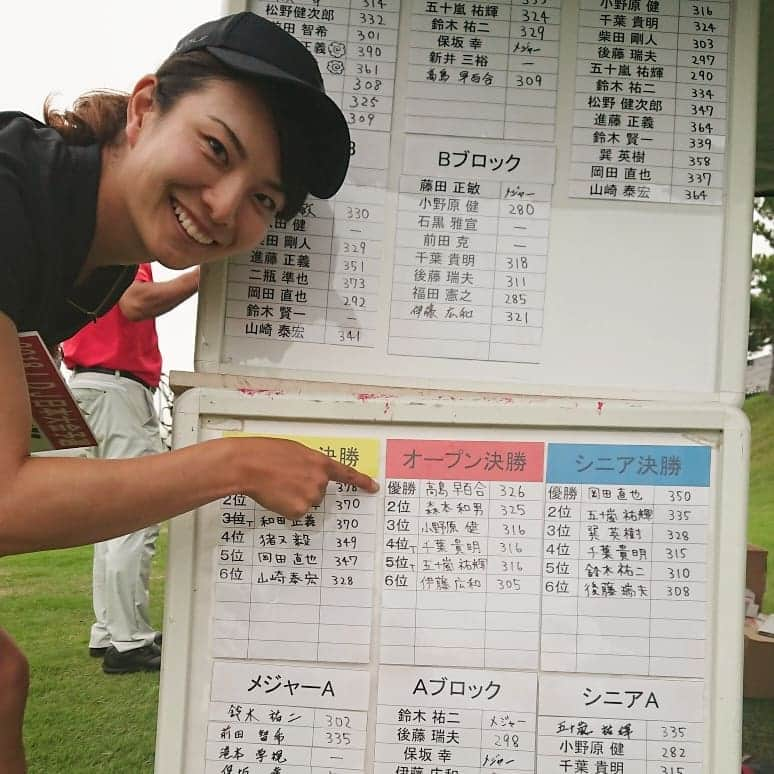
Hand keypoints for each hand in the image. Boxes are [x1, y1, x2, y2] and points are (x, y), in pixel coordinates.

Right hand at [233, 437, 378, 518]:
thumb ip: (309, 463)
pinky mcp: (298, 510)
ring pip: (307, 502)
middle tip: (285, 478)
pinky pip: (295, 512)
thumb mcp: (294, 451)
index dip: (362, 481)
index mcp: (320, 462)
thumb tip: (309, 474)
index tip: (374, 487)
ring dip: (294, 497)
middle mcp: (319, 480)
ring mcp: (310, 496)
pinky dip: (286, 507)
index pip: (347, 474)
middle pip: (319, 491)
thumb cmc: (266, 454)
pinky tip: (275, 495)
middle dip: (305, 487)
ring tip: (277, 484)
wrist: (249, 465)